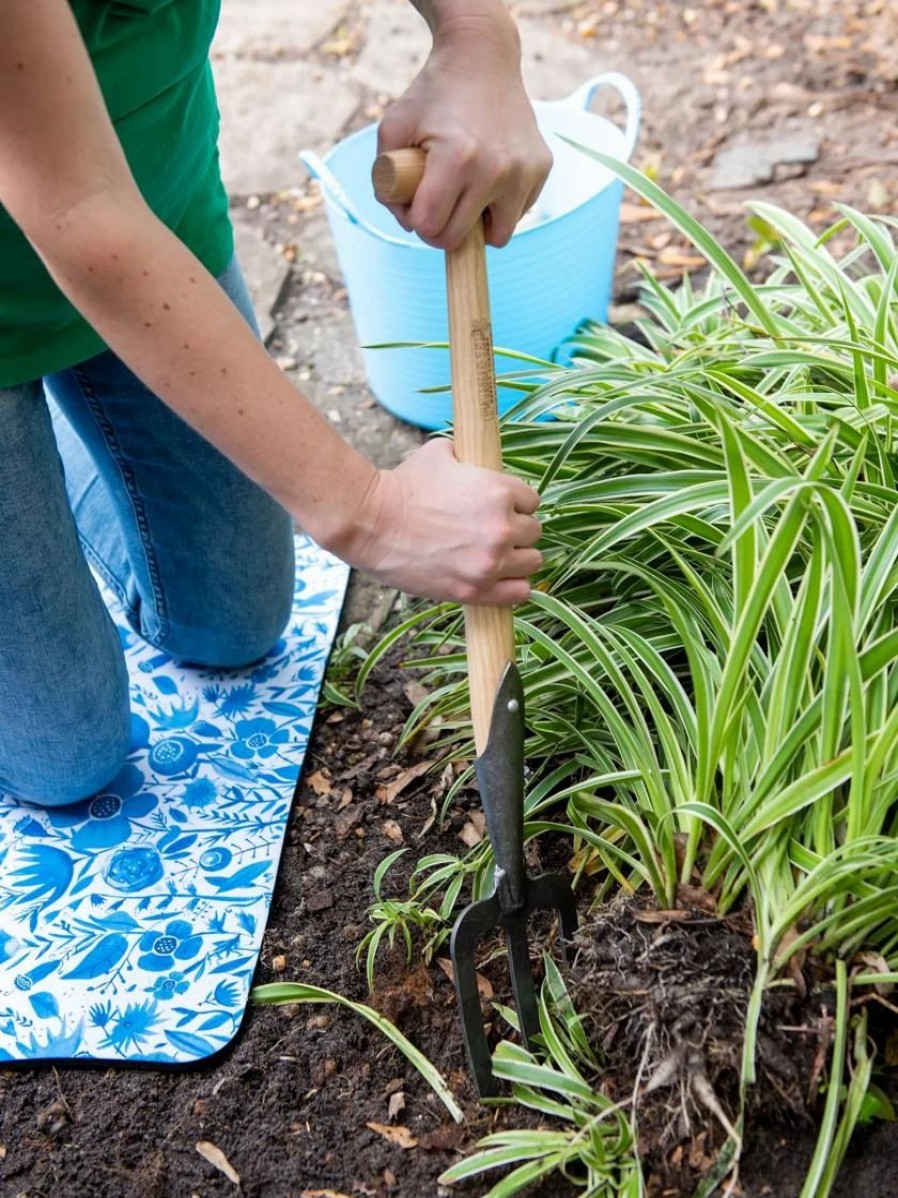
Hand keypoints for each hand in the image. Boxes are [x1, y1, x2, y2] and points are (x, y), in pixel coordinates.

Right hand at [346, 438, 541, 604]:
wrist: (371, 523)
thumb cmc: (403, 486)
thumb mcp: (440, 454)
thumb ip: (468, 458)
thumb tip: (473, 459)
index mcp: (499, 492)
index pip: (533, 501)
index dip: (516, 504)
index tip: (501, 509)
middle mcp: (502, 528)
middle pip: (534, 532)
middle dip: (516, 530)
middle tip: (493, 532)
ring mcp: (490, 562)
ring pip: (532, 562)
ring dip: (517, 558)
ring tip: (496, 556)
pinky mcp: (475, 590)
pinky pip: (519, 592)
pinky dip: (513, 586)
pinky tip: (498, 578)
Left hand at [377, 6, 551, 250]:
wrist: (482, 57)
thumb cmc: (432, 95)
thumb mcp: (393, 128)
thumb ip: (384, 181)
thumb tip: (407, 225)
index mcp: (456, 160)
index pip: (430, 227)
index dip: (416, 222)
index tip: (416, 205)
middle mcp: (496, 170)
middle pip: (459, 238)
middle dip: (441, 229)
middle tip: (438, 203)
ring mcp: (524, 171)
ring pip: (497, 237)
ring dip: (478, 226)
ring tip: (467, 194)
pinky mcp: (542, 168)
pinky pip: (518, 213)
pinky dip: (501, 206)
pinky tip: (491, 177)